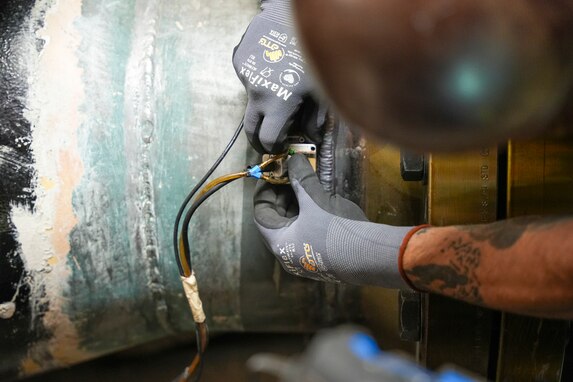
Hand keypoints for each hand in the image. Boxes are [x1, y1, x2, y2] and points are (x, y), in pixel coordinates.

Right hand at [233, 0, 323, 152]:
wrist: (294, 12)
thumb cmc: (314, 50)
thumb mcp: (321, 88)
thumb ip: (315, 118)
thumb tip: (311, 136)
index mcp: (277, 103)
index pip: (268, 139)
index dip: (274, 147)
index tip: (279, 146)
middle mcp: (256, 91)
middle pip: (250, 128)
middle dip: (258, 138)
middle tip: (268, 139)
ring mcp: (245, 74)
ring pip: (251, 98)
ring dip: (263, 100)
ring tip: (280, 85)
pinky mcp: (239, 58)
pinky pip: (248, 77)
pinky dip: (259, 78)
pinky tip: (273, 66)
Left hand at [254, 154, 413, 288]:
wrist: (369, 257)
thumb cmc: (335, 229)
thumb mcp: (316, 200)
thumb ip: (301, 179)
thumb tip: (293, 159)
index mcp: (278, 242)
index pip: (260, 213)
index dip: (265, 191)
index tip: (274, 174)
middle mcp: (287, 254)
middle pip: (276, 220)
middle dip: (283, 196)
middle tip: (292, 176)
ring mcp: (305, 259)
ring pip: (293, 227)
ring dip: (297, 206)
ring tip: (307, 186)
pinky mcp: (321, 259)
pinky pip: (307, 234)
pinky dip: (308, 217)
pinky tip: (321, 204)